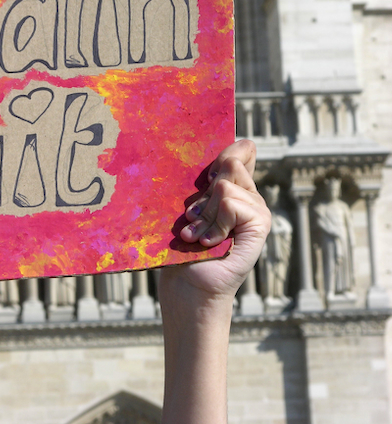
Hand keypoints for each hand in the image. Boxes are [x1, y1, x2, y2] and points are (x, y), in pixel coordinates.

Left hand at [158, 140, 270, 423]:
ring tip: (196, 235)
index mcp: (233, 188)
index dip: (228, 150)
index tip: (207, 172)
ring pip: (224, 186)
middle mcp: (249, 197)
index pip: (242, 150)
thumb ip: (199, 182)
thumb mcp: (185, 207)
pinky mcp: (259, 228)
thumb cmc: (178, 248)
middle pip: (229, 163)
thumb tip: (211, 150)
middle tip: (193, 217)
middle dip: (202, 191)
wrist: (185, 287)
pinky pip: (233, 204)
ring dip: (203, 213)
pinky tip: (206, 243)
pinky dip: (214, 223)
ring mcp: (257, 212)